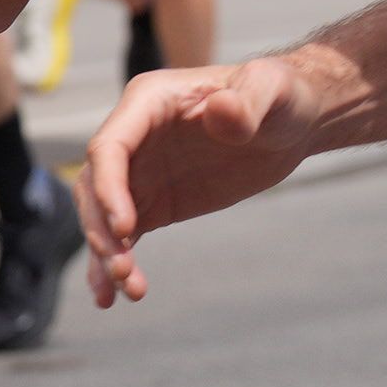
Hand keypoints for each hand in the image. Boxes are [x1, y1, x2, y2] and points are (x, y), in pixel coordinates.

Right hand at [76, 56, 318, 305]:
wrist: (291, 122)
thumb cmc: (279, 95)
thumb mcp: (271, 90)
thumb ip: (248, 101)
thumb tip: (223, 111)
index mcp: (150, 101)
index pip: (109, 147)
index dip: (108, 188)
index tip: (126, 230)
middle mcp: (134, 136)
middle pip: (95, 186)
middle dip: (102, 230)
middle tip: (125, 271)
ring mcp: (140, 171)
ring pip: (102, 215)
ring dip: (106, 254)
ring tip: (129, 289)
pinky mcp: (153, 201)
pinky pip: (122, 234)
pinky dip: (113, 264)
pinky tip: (112, 296)